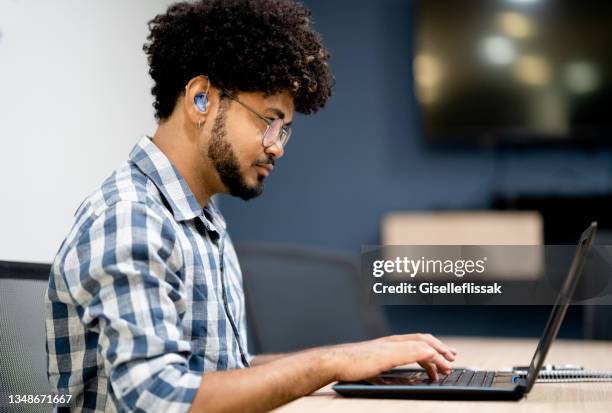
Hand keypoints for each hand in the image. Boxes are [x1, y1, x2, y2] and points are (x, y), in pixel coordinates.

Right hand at [329, 333, 456, 381]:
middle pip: (423, 338)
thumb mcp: (374, 368)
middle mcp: (392, 341)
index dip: (431, 346)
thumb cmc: (350, 365)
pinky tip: (435, 363)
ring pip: (423, 344)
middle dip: (440, 347)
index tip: (442, 355)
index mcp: (389, 343)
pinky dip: (429, 356)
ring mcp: (392, 345)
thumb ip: (387, 371)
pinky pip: (417, 351)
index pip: (415, 339)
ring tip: (447, 364)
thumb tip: (398, 379)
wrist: (337, 360)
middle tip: (451, 357)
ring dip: (438, 353)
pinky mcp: (392, 353)